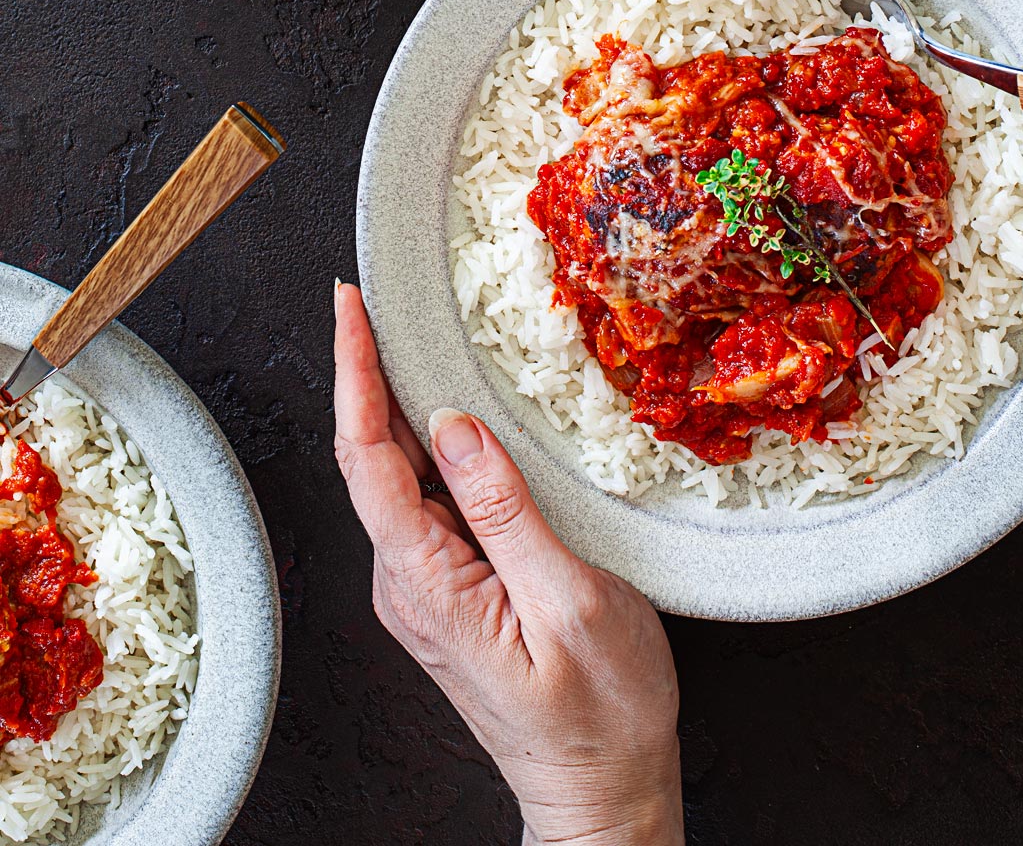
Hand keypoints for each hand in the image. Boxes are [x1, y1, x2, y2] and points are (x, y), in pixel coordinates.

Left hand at [332, 281, 684, 845]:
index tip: (348, 306)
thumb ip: (504, 510)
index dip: (353, 372)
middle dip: (369, 371)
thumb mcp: (569, 602)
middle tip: (378, 296)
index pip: (367, 457)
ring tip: (411, 334)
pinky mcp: (452, 592)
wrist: (605, 795)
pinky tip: (453, 413)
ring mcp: (426, 589)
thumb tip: (454, 426)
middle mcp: (408, 583)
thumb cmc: (601, 714)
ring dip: (400, 403)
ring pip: (399, 476)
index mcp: (426, 581)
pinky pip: (426, 501)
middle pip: (372, 457)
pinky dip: (432, 443)